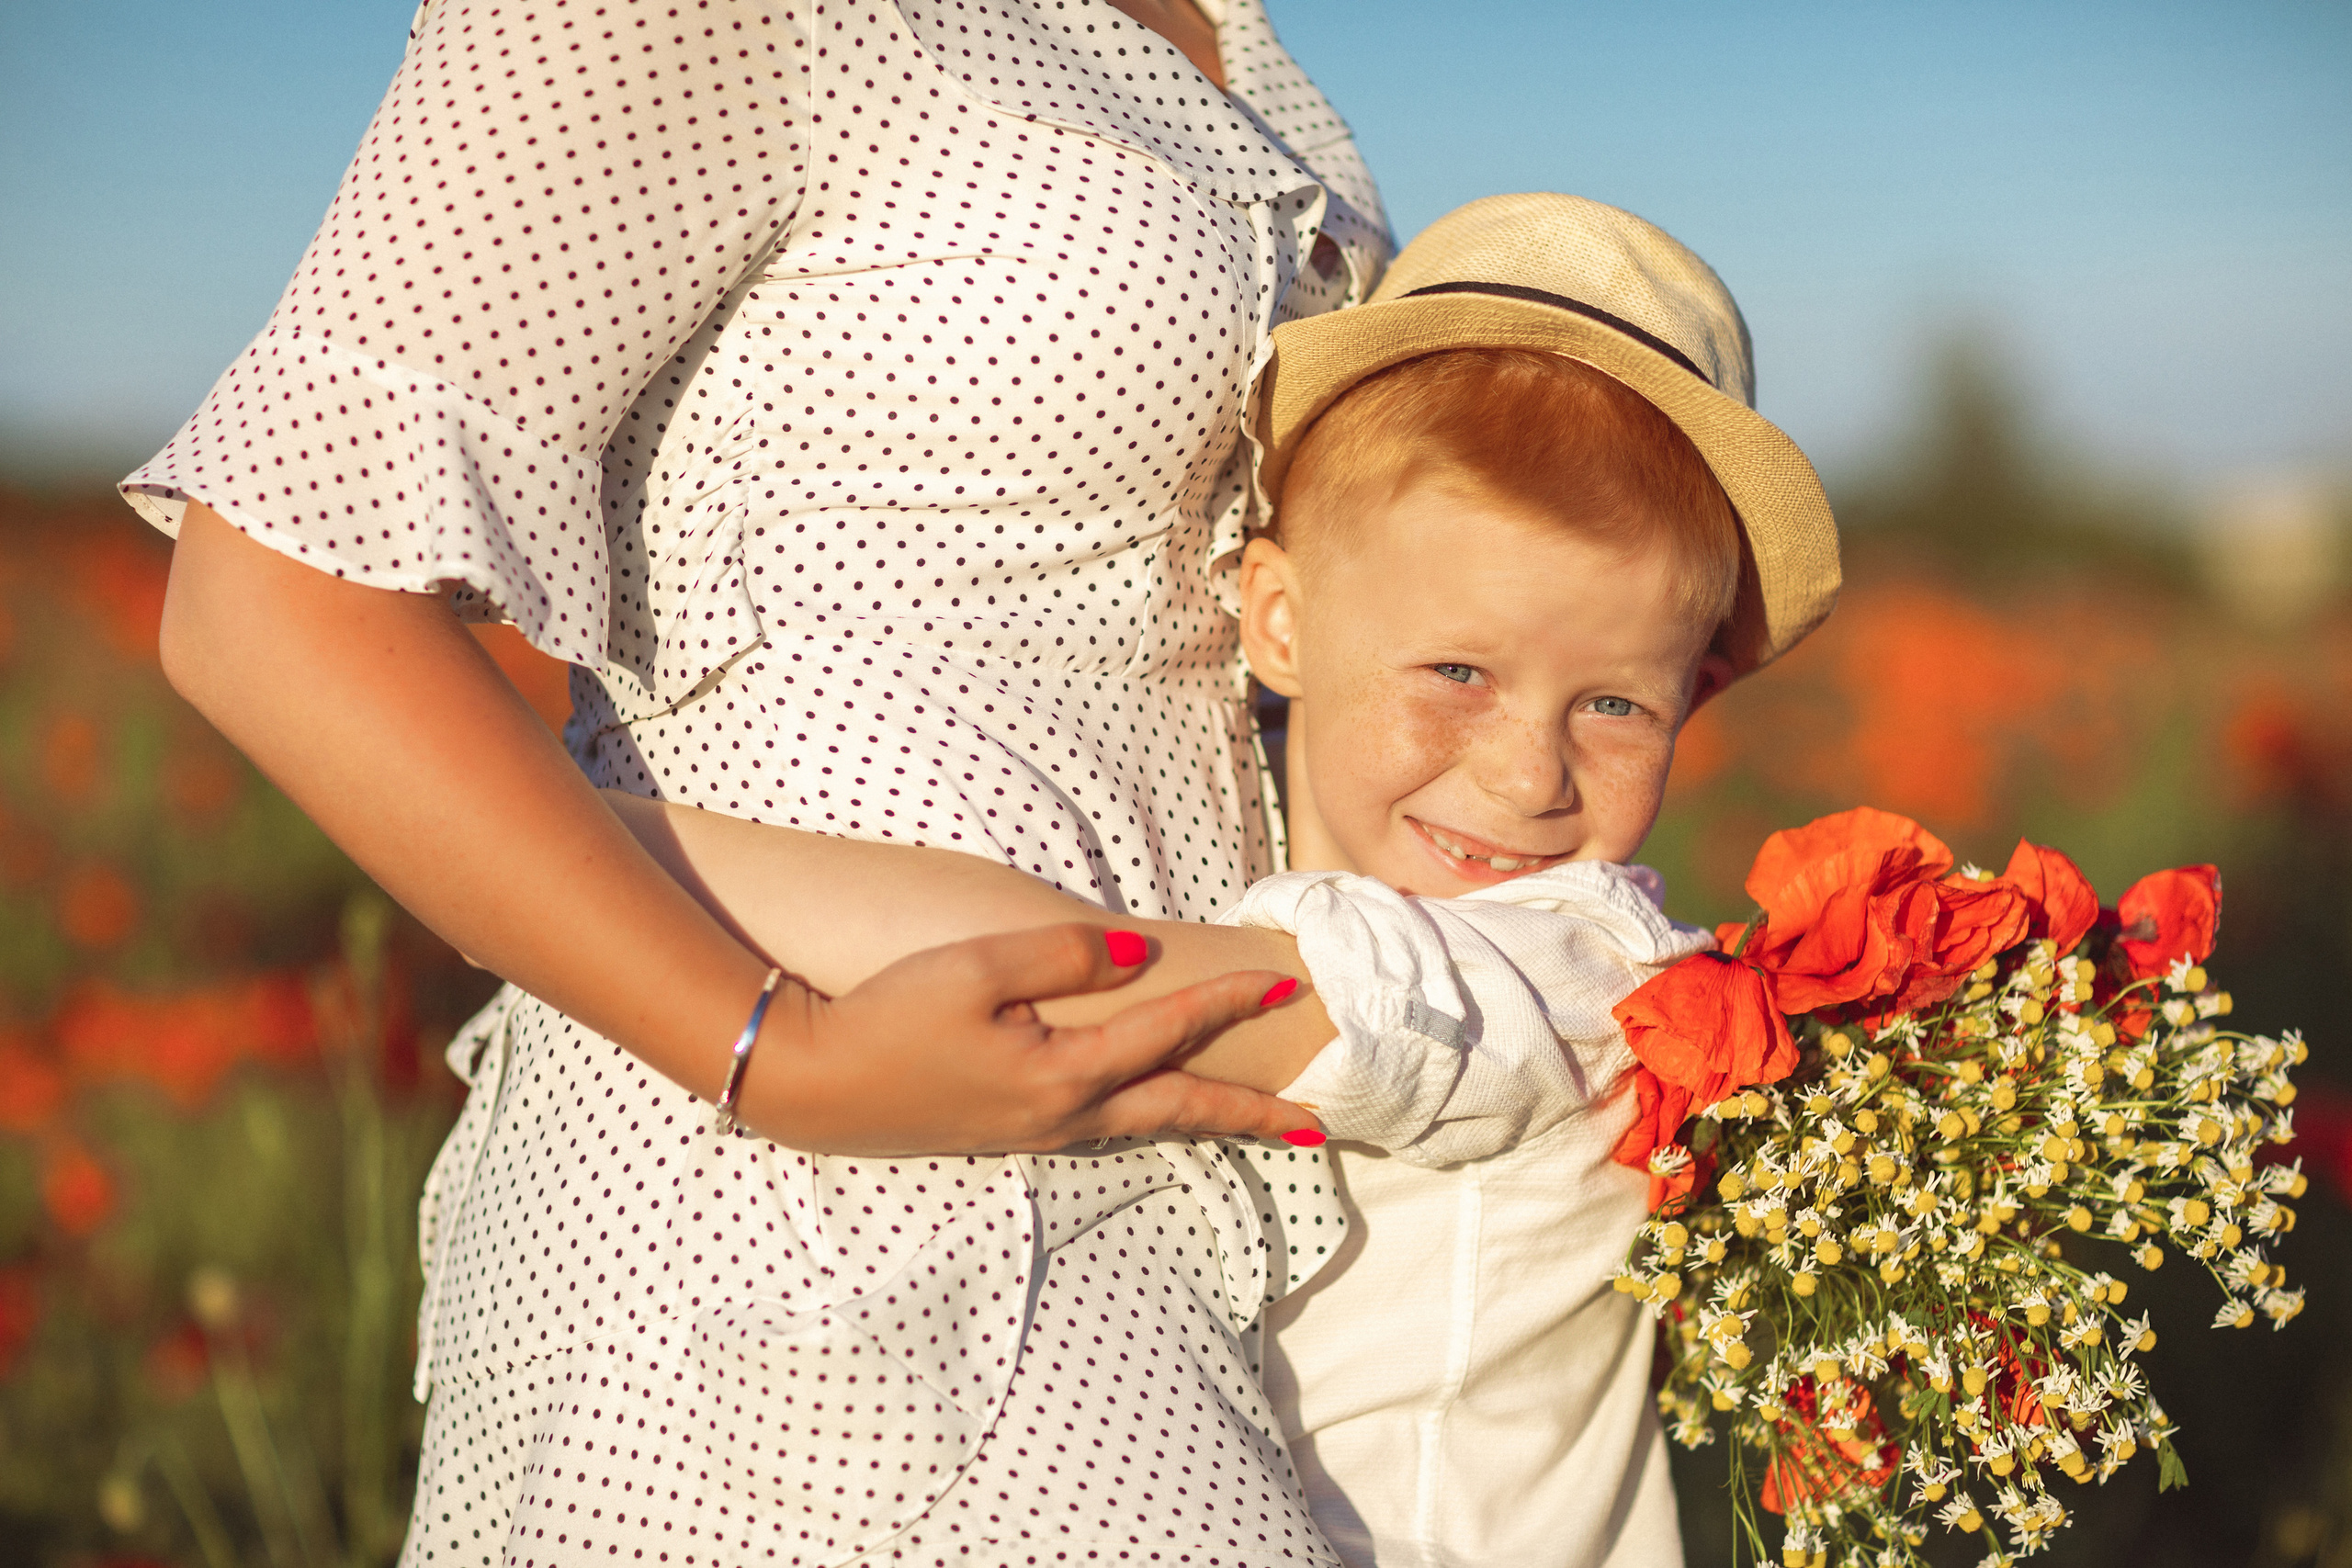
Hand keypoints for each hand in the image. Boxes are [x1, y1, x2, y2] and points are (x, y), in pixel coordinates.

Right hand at [735, 923, 1321, 1153]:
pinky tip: (1154, 1106)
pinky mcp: (1007, 1131)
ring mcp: (1035, 1132)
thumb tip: (1145, 958)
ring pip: (1145, 1126)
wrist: (807, 1081)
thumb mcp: (977, 967)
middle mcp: (1063, 1115)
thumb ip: (1067, 957)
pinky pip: (1105, 1126)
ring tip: (1254, 1117)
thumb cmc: (886, 1014)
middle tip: (1315, 1124)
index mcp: (1063, 1074)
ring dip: (1206, 1119)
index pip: (1169, 1033)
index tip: (1286, 979)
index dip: (1231, 1001)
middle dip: (1250, 1115)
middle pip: (1179, 1112)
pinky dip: (1152, 1116)